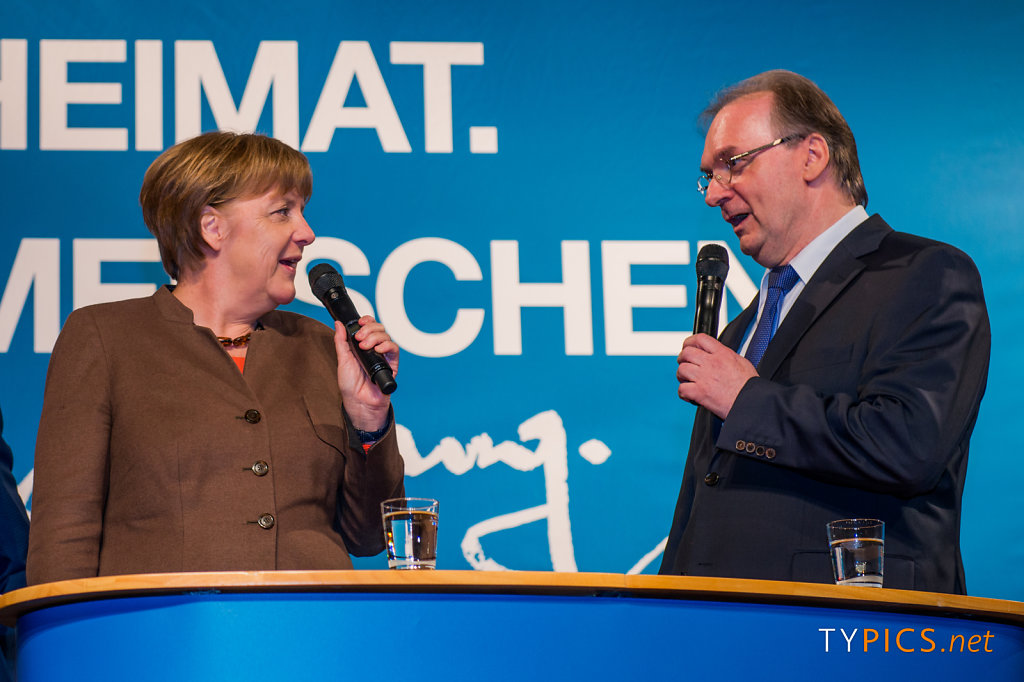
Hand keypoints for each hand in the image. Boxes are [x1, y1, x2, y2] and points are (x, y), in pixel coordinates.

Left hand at [334, 316, 398, 430]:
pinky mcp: (392, 364)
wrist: (358, 401)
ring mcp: (383, 356)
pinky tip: (378, 350)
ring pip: (386, 336)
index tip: (361, 322)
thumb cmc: (350, 384)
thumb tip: (338, 324)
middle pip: (379, 328)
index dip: (367, 321)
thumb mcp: (342, 359)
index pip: (369, 326)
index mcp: (362, 345)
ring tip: (365, 347)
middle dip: (369, 329)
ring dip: (375, 337)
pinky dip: (386, 346)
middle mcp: (374, 348)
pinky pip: (394, 349)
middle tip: (360, 339)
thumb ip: (341, 341)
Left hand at [677, 333, 756, 418]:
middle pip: (687, 353)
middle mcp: (712, 363)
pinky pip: (682, 389)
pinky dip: (682, 393)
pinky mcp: (700, 393)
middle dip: (682, 358)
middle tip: (685, 364)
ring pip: (682, 369)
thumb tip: (719, 354)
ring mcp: (704, 377)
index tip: (688, 346)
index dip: (690, 341)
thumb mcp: (742, 362)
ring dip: (681, 375)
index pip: (701, 339)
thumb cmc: (749, 386)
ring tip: (686, 380)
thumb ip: (727, 356)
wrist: (752, 403)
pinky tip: (689, 395)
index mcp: (722, 354)